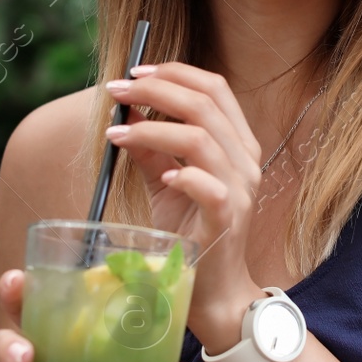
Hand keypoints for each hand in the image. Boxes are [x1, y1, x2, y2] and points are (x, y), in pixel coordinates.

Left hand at [104, 63, 265, 348]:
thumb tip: (122, 114)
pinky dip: (180, 174)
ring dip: (152, 128)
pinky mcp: (228, 219)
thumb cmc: (191, 233)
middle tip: (117, 92)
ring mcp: (240, 190)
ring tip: (117, 132)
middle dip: (156, 90)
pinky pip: (209, 186)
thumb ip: (151, 148)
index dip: (175, 72)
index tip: (135, 73)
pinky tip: (158, 175)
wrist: (213, 289)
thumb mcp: (165, 182)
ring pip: (201, 139)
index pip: (215, 88)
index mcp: (237, 144)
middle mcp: (245, 161)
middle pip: (205, 104)